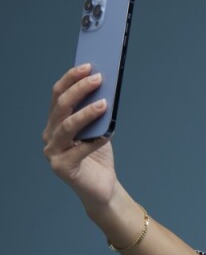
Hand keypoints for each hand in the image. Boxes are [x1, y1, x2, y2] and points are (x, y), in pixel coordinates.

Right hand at [42, 64, 118, 210]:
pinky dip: (94, 140)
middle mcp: (49, 135)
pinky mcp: (62, 167)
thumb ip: (96, 113)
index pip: (58, 95)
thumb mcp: (98, 129)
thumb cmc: (99, 157)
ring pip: (67, 126)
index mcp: (55, 122)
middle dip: (79, 89)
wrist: (103, 188)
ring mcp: (53, 152)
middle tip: (98, 78)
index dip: (71, 79)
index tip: (87, 65)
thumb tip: (104, 87)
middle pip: (61, 106)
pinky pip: (79, 150)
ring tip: (104, 103)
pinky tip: (107, 133)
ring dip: (86, 112)